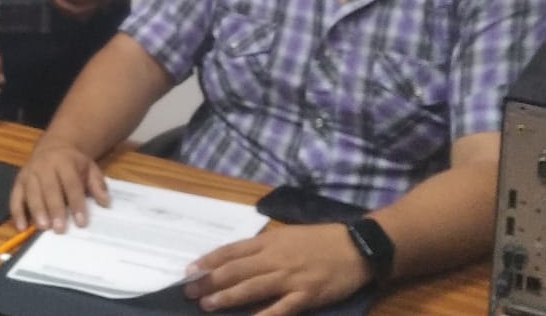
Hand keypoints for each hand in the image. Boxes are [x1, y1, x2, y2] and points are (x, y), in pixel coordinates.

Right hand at [9, 137, 110, 231]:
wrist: (54, 146)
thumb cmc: (74, 163)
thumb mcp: (90, 168)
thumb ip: (97, 184)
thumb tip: (105, 202)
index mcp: (65, 162)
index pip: (71, 184)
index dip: (76, 203)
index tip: (81, 222)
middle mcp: (45, 166)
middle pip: (50, 189)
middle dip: (55, 209)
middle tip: (59, 228)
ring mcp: (30, 173)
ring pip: (31, 192)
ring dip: (36, 211)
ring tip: (43, 227)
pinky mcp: (19, 180)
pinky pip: (15, 196)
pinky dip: (16, 212)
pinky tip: (21, 226)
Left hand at [182, 223, 371, 314]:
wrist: (356, 247)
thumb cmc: (320, 240)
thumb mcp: (287, 236)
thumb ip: (263, 247)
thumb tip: (236, 258)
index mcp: (269, 241)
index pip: (231, 251)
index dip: (208, 261)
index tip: (189, 271)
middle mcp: (275, 258)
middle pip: (235, 270)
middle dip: (209, 281)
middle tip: (189, 292)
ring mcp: (290, 278)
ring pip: (251, 287)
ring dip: (227, 297)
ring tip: (207, 305)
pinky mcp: (306, 295)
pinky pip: (281, 308)